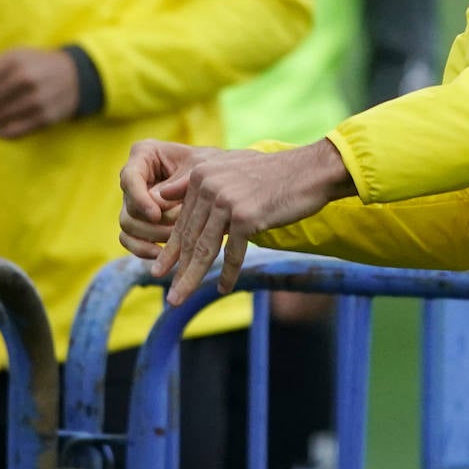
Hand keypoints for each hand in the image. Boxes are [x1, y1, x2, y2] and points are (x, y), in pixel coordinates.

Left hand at [0, 48, 78, 138]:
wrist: (77, 76)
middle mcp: (25, 80)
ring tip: (1, 109)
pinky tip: (3, 123)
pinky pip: (10, 132)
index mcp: (15, 60)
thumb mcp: (12, 57)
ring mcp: (36, 101)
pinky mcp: (44, 118)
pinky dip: (1, 130)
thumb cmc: (36, 64)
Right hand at [118, 139, 210, 259]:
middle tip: (178, 230)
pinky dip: (142, 249)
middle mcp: (134, 176)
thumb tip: (156, 210)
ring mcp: (134, 199)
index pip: (130, 178)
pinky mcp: (138, 220)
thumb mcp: (200, 169)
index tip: (156, 215)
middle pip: (129, 206)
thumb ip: (178, 186)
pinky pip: (129, 239)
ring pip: (128, 225)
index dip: (140, 199)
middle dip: (153, 223)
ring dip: (152, 236)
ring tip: (178, 241)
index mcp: (144, 154)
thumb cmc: (213, 166)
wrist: (223, 180)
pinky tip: (161, 255)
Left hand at [150, 138, 351, 304]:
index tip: (159, 270)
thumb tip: (163, 195)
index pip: (183, 220)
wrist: (310, 171)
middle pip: (190, 236)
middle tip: (167, 293)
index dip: (171, 249)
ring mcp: (226, 200)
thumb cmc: (272, 173)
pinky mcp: (245, 216)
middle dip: (177, 269)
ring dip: (190, 278)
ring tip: (178, 299)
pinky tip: (223, 288)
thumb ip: (198, 183)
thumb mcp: (230, 169)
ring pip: (204, 249)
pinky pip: (233, 253)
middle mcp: (209, 184)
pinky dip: (228, 273)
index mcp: (201, 174)